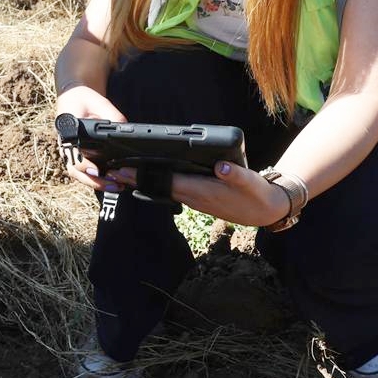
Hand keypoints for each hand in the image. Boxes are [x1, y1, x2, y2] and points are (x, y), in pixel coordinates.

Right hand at [55, 84, 124, 189]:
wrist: (74, 97)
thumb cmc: (83, 99)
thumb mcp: (98, 102)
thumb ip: (112, 115)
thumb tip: (125, 130)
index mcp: (67, 133)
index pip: (72, 153)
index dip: (84, 164)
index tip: (96, 170)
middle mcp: (66, 147)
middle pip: (75, 171)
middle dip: (94, 181)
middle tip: (113, 184)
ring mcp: (71, 154)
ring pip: (80, 176)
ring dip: (97, 184)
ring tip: (117, 186)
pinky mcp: (79, 157)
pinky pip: (85, 173)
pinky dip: (98, 180)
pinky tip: (114, 182)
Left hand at [108, 160, 290, 227]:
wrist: (266, 211)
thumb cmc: (257, 195)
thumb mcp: (250, 182)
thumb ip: (235, 174)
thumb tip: (220, 166)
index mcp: (202, 191)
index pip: (166, 182)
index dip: (144, 176)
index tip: (123, 171)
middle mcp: (194, 197)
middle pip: (158, 186)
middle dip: (135, 179)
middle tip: (111, 169)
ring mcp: (195, 199)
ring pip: (163, 189)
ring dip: (143, 182)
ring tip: (123, 171)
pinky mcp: (199, 197)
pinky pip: (172, 190)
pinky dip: (158, 183)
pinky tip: (150, 176)